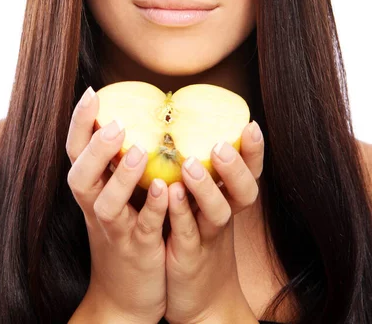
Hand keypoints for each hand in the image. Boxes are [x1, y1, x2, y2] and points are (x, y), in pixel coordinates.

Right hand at [66, 87, 168, 323]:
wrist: (127, 295)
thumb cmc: (127, 229)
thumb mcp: (117, 193)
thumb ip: (121, 160)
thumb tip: (139, 112)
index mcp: (92, 188)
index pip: (75, 151)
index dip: (80, 122)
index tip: (93, 92)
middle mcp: (95, 207)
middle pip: (80, 176)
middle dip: (95, 149)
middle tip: (116, 123)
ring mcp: (115, 230)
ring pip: (106, 204)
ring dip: (120, 177)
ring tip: (138, 151)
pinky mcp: (138, 250)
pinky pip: (142, 228)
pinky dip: (152, 209)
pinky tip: (166, 190)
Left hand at [164, 120, 263, 323]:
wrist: (201, 300)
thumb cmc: (199, 237)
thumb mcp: (205, 204)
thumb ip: (200, 170)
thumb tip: (180, 124)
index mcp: (230, 198)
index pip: (251, 171)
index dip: (254, 151)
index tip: (251, 124)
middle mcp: (226, 215)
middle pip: (244, 191)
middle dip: (235, 167)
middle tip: (220, 145)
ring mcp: (210, 237)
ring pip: (218, 212)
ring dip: (206, 188)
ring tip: (189, 165)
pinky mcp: (190, 256)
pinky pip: (188, 233)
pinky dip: (181, 213)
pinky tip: (169, 193)